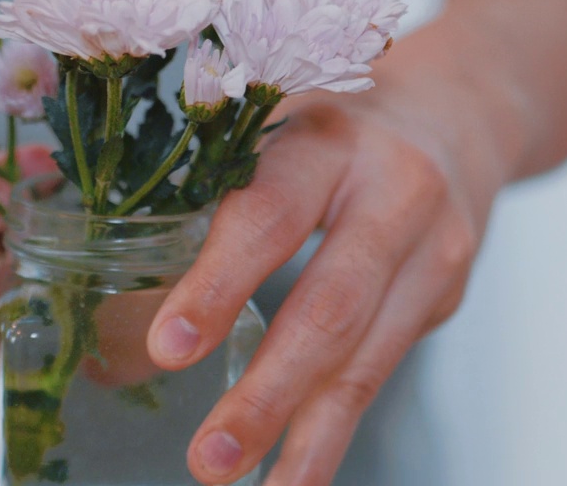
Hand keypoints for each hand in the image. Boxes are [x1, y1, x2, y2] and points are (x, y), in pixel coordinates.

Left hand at [147, 73, 509, 483]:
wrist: (451, 117)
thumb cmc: (327, 133)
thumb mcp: (270, 137)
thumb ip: (202, 212)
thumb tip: (115, 339)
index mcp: (326, 141)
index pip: (269, 216)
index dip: (218, 284)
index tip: (168, 349)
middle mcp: (393, 193)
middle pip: (329, 305)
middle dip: (267, 390)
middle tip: (208, 457)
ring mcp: (431, 251)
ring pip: (366, 358)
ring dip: (303, 434)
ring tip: (247, 483)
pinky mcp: (443, 297)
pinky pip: (380, 372)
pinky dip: (333, 430)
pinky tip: (296, 474)